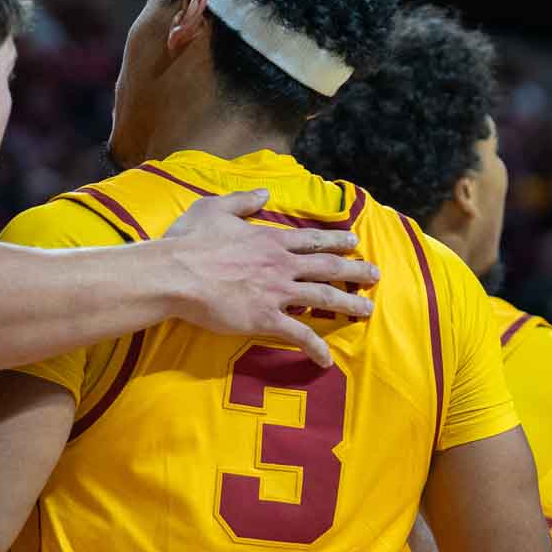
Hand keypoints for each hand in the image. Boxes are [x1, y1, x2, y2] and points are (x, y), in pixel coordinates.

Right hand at [162, 188, 379, 367]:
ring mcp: (276, 292)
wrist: (176, 273)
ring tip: (367, 310)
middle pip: (327, 267)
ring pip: (323, 297)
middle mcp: (281, 265)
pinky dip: (316, 346)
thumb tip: (265, 193)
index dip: (335, 241)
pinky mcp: (266, 319)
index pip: (312, 240)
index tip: (354, 242)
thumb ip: (243, 200)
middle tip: (375, 275)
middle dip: (355, 271)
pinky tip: (327, 358)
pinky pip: (299, 334)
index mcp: (270, 239)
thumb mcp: (214, 208)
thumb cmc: (190, 241)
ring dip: (348, 304)